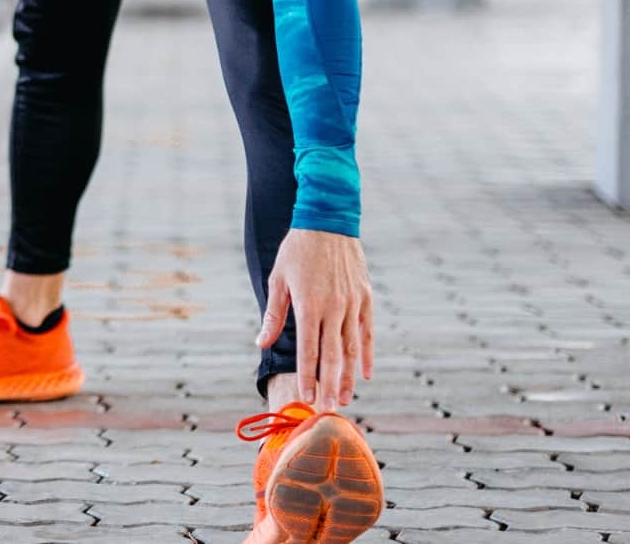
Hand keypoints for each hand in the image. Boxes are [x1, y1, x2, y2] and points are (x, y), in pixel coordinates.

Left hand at [256, 228, 373, 409]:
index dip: (307, 376)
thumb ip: (273, 315)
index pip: (308, 350)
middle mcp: (333, 307)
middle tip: (328, 410)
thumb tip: (261, 343)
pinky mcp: (365, 297)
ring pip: (352, 348)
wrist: (328, 220)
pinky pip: (367, 332)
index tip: (306, 397)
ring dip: (348, 376)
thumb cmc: (297, 250)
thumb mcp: (278, 279)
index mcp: (309, 304)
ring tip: (345, 398)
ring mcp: (352, 303)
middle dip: (329, 385)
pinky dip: (367, 354)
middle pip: (332, 355)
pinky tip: (365, 373)